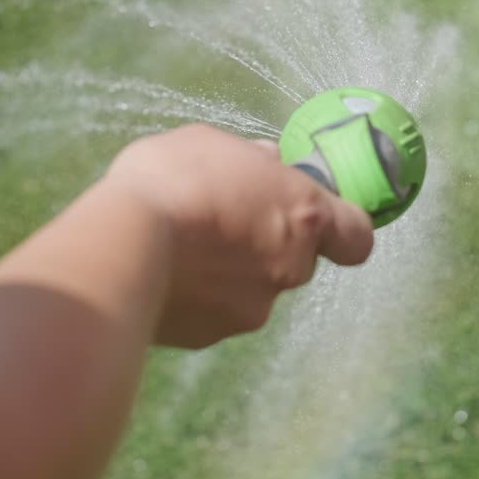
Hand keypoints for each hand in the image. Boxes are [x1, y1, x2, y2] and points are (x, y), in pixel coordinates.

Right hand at [103, 123, 374, 348]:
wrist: (121, 245)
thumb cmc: (172, 178)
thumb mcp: (210, 142)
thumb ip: (249, 158)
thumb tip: (268, 164)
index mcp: (303, 214)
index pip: (357, 238)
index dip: (341, 230)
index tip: (315, 219)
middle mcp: (290, 268)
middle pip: (297, 261)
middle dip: (267, 244)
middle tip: (221, 220)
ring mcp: (251, 307)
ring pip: (251, 288)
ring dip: (228, 271)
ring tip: (180, 247)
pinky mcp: (211, 336)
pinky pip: (212, 312)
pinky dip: (196, 296)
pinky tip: (162, 273)